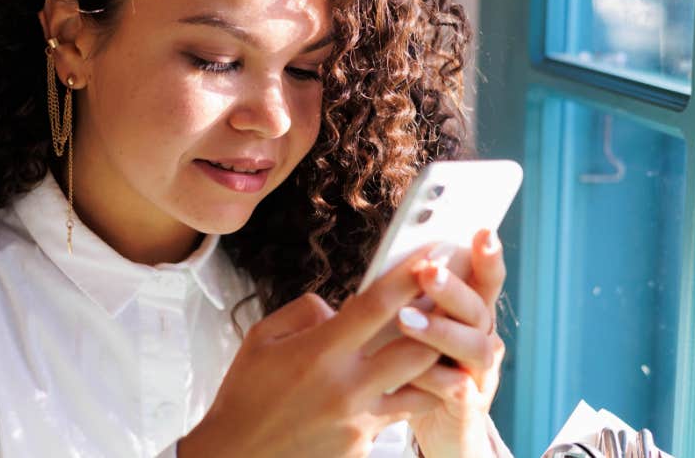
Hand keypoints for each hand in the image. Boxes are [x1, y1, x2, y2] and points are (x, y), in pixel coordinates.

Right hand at [178, 247, 444, 457]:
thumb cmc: (245, 398)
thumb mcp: (261, 340)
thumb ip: (304, 312)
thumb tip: (339, 307)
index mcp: (319, 352)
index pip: (377, 306)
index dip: (409, 277)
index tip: (431, 256)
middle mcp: (346, 386)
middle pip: (418, 348)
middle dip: (438, 323)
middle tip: (449, 303)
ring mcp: (359, 419)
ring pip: (422, 386)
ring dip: (432, 365)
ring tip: (438, 347)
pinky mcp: (363, 445)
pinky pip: (398, 415)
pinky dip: (405, 398)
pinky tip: (401, 387)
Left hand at [399, 229, 506, 457]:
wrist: (440, 432)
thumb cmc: (417, 373)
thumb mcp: (407, 333)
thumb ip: (398, 305)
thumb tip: (361, 279)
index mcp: (469, 316)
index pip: (483, 279)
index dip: (487, 257)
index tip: (482, 231)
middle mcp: (482, 340)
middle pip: (479, 307)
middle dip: (454, 288)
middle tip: (428, 271)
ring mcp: (479, 374)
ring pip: (475, 347)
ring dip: (443, 330)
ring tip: (406, 320)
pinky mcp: (469, 406)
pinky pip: (459, 389)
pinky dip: (437, 379)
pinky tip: (411, 374)